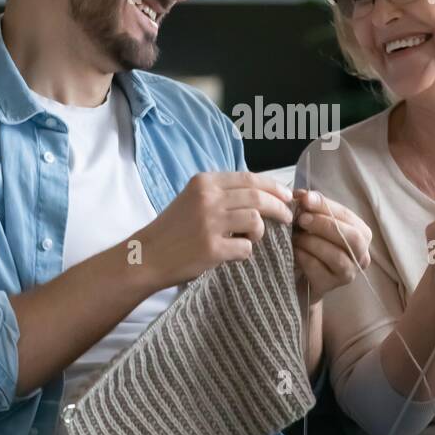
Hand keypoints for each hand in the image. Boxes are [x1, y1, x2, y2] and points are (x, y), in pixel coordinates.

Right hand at [133, 171, 293, 287]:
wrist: (146, 256)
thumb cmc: (174, 229)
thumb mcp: (194, 198)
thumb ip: (222, 193)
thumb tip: (264, 193)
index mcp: (204, 182)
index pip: (249, 178)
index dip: (273, 187)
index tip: (287, 196)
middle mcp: (208, 198)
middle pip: (257, 197)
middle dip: (279, 207)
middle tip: (288, 218)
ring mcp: (209, 223)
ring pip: (255, 220)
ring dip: (259, 232)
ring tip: (250, 239)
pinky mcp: (212, 248)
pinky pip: (246, 248)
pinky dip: (245, 252)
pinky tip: (234, 253)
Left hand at [291, 189, 371, 300]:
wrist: (300, 276)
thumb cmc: (312, 243)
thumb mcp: (313, 221)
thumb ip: (311, 205)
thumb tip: (302, 195)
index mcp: (362, 233)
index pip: (347, 216)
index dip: (325, 206)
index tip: (305, 199)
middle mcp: (361, 255)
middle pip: (351, 237)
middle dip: (324, 225)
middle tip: (301, 219)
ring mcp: (348, 273)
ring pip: (336, 255)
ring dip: (311, 242)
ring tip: (294, 237)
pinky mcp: (330, 286)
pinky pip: (317, 269)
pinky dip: (303, 257)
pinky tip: (294, 252)